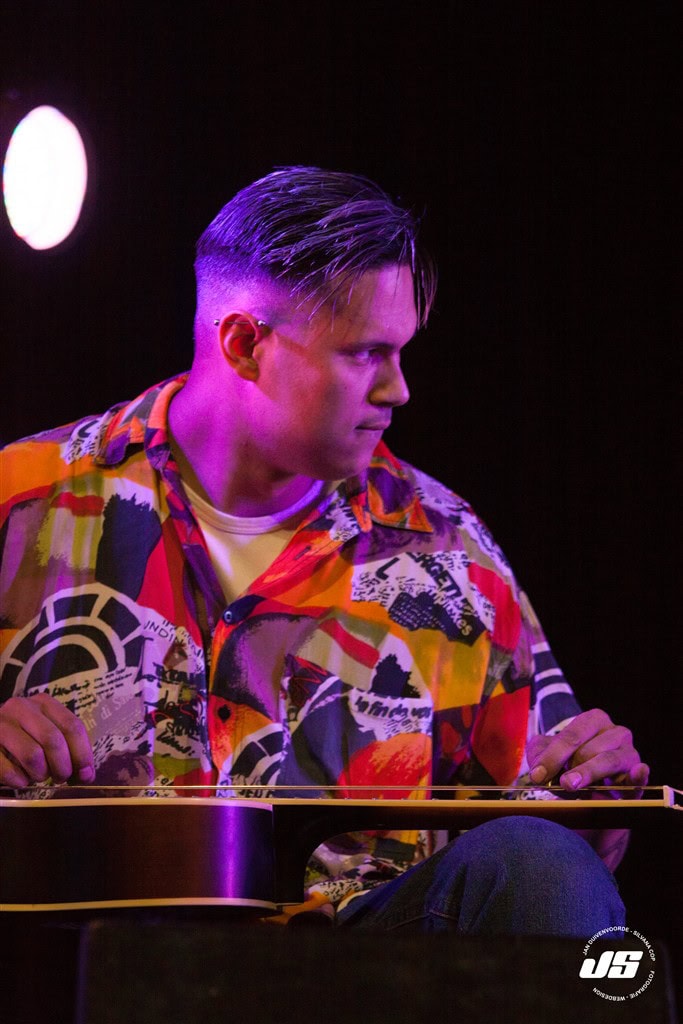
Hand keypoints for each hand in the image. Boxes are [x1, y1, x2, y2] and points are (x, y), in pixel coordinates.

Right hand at [0, 694, 94, 786]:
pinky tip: (20, 779)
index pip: (72, 726)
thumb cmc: (24, 738)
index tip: (85, 774)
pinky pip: (9, 770)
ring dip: (40, 774)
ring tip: (38, 776)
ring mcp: (0, 724)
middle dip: (62, 766)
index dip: (82, 754)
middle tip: (61, 778)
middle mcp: (21, 707)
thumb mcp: (46, 733)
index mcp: (43, 702)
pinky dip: (20, 781)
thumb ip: (68, 748)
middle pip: (53, 740)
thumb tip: (86, 774)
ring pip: (32, 755)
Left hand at [527, 707, 648, 793]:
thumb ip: (540, 755)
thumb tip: (538, 769)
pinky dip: (638, 775)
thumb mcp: (550, 755)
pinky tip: (636, 772)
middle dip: (571, 766)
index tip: (538, 776)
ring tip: (570, 785)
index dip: (553, 756)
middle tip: (559, 782)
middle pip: (589, 749)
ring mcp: (630, 754)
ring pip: (609, 761)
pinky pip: (639, 776)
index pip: (572, 736)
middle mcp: (616, 733)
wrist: (590, 790)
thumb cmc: (569, 765)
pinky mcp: (638, 778)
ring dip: (588, 773)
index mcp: (594, 720)